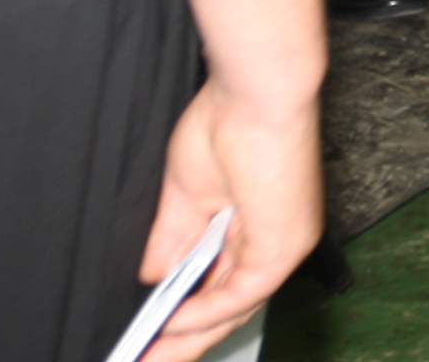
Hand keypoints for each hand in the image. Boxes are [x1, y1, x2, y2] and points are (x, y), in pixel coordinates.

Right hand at [135, 75, 320, 361]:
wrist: (254, 93)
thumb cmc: (227, 123)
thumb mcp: (187, 194)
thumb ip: (171, 241)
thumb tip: (153, 278)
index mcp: (259, 223)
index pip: (224, 282)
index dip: (188, 312)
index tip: (151, 335)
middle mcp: (277, 238)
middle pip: (228, 305)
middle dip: (184, 339)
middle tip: (144, 360)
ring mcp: (284, 243)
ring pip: (235, 307)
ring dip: (188, 336)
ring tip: (148, 356)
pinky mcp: (283, 244)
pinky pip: (240, 293)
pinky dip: (203, 313)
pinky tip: (170, 325)